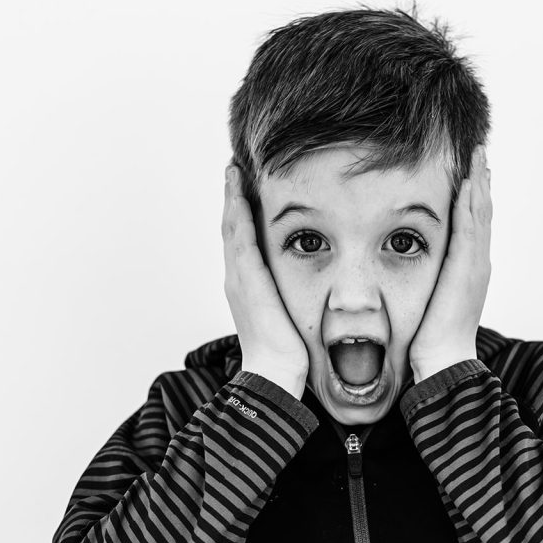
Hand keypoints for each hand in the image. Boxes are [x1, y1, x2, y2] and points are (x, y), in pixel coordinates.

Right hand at [222, 161, 308, 397]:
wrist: (275, 373)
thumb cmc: (287, 354)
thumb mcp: (290, 318)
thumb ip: (294, 301)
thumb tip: (312, 294)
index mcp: (246, 288)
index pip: (241, 243)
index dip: (240, 216)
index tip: (243, 191)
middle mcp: (237, 279)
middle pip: (231, 229)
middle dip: (232, 198)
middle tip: (232, 169)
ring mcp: (239, 278)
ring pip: (232, 227)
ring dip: (232, 197)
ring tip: (233, 170)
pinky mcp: (247, 278)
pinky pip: (240, 237)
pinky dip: (238, 212)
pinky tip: (240, 191)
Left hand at [408, 145, 491, 381]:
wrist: (443, 361)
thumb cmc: (431, 339)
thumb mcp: (431, 302)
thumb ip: (428, 283)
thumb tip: (413, 273)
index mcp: (470, 270)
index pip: (475, 225)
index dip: (475, 197)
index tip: (472, 172)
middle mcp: (478, 264)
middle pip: (483, 213)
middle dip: (482, 181)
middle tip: (480, 153)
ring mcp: (476, 266)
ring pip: (481, 215)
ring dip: (479, 184)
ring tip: (478, 157)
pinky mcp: (466, 270)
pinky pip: (471, 230)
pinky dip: (471, 206)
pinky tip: (468, 184)